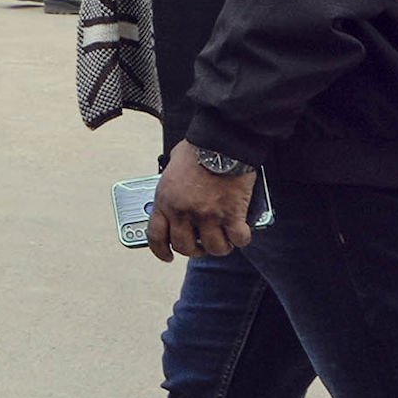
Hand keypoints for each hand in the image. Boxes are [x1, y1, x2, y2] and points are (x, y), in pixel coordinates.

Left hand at [146, 141, 258, 262]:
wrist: (221, 142)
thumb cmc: (198, 149)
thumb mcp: (172, 168)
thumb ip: (171, 187)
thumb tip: (174, 195)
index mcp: (165, 201)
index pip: (156, 237)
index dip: (161, 251)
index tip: (168, 256)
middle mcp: (183, 212)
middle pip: (185, 247)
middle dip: (195, 249)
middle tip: (203, 244)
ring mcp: (208, 215)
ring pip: (214, 248)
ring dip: (220, 247)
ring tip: (224, 239)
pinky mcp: (231, 214)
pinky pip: (238, 239)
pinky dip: (241, 238)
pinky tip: (241, 232)